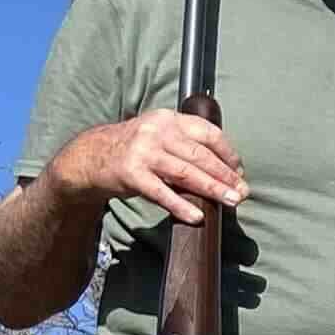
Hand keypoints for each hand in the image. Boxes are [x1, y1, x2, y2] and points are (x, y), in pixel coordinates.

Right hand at [96, 109, 244, 226]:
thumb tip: (225, 170)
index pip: (208, 133)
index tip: (239, 171)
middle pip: (200, 155)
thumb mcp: (161, 135)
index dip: (228, 153)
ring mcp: (144, 152)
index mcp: (169, 119)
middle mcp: (157, 131)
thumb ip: (187, 144)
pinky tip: (197, 216)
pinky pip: (161, 193)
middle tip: (242, 192)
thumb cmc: (136, 148)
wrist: (92, 155)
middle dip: (225, 175)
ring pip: (186, 172)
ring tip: (230, 201)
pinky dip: (181, 206)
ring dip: (212, 189)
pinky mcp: (131, 174)